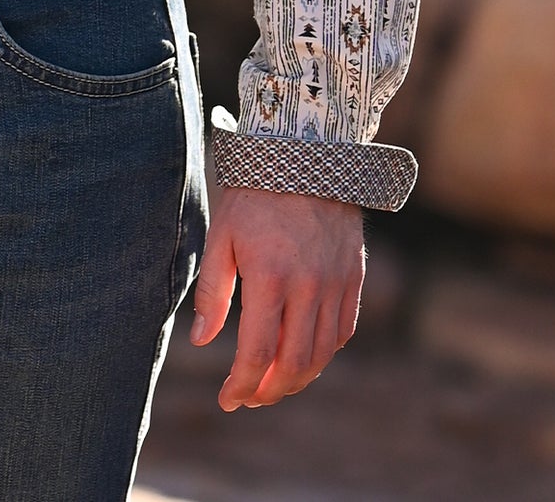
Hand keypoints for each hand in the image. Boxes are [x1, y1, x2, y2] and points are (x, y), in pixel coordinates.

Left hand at [190, 184, 364, 409]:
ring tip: (272, 384)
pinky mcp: (354, 276)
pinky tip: (303, 354)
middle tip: (249, 398)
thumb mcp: (223, 237)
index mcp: (271, 277)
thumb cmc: (253, 194)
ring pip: (322, 354)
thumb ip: (212, 293)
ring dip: (297, 379)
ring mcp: (336, 283)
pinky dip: (323, 352)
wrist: (304, 153)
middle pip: (294, 364)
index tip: (226, 400)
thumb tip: (200, 342)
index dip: (241, 385)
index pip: (258, 354)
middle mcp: (309, 286)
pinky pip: (343, 331)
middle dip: (269, 392)